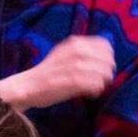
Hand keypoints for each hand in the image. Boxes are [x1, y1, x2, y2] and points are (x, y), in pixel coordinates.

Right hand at [0, 36, 114, 109]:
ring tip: (95, 88)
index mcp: (75, 43)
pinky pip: (95, 85)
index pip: (105, 45)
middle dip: (108, 71)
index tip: (104, 66)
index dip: (108, 57)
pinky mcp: (72, 81)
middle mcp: (76, 51)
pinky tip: (90, 94)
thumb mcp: (65, 54)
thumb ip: (83, 52)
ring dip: (103, 82)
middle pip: (107, 60)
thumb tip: (107, 55)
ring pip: (103, 73)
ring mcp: (74, 66)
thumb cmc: (49, 72)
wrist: (29, 85)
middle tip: (102, 80)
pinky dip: (96, 90)